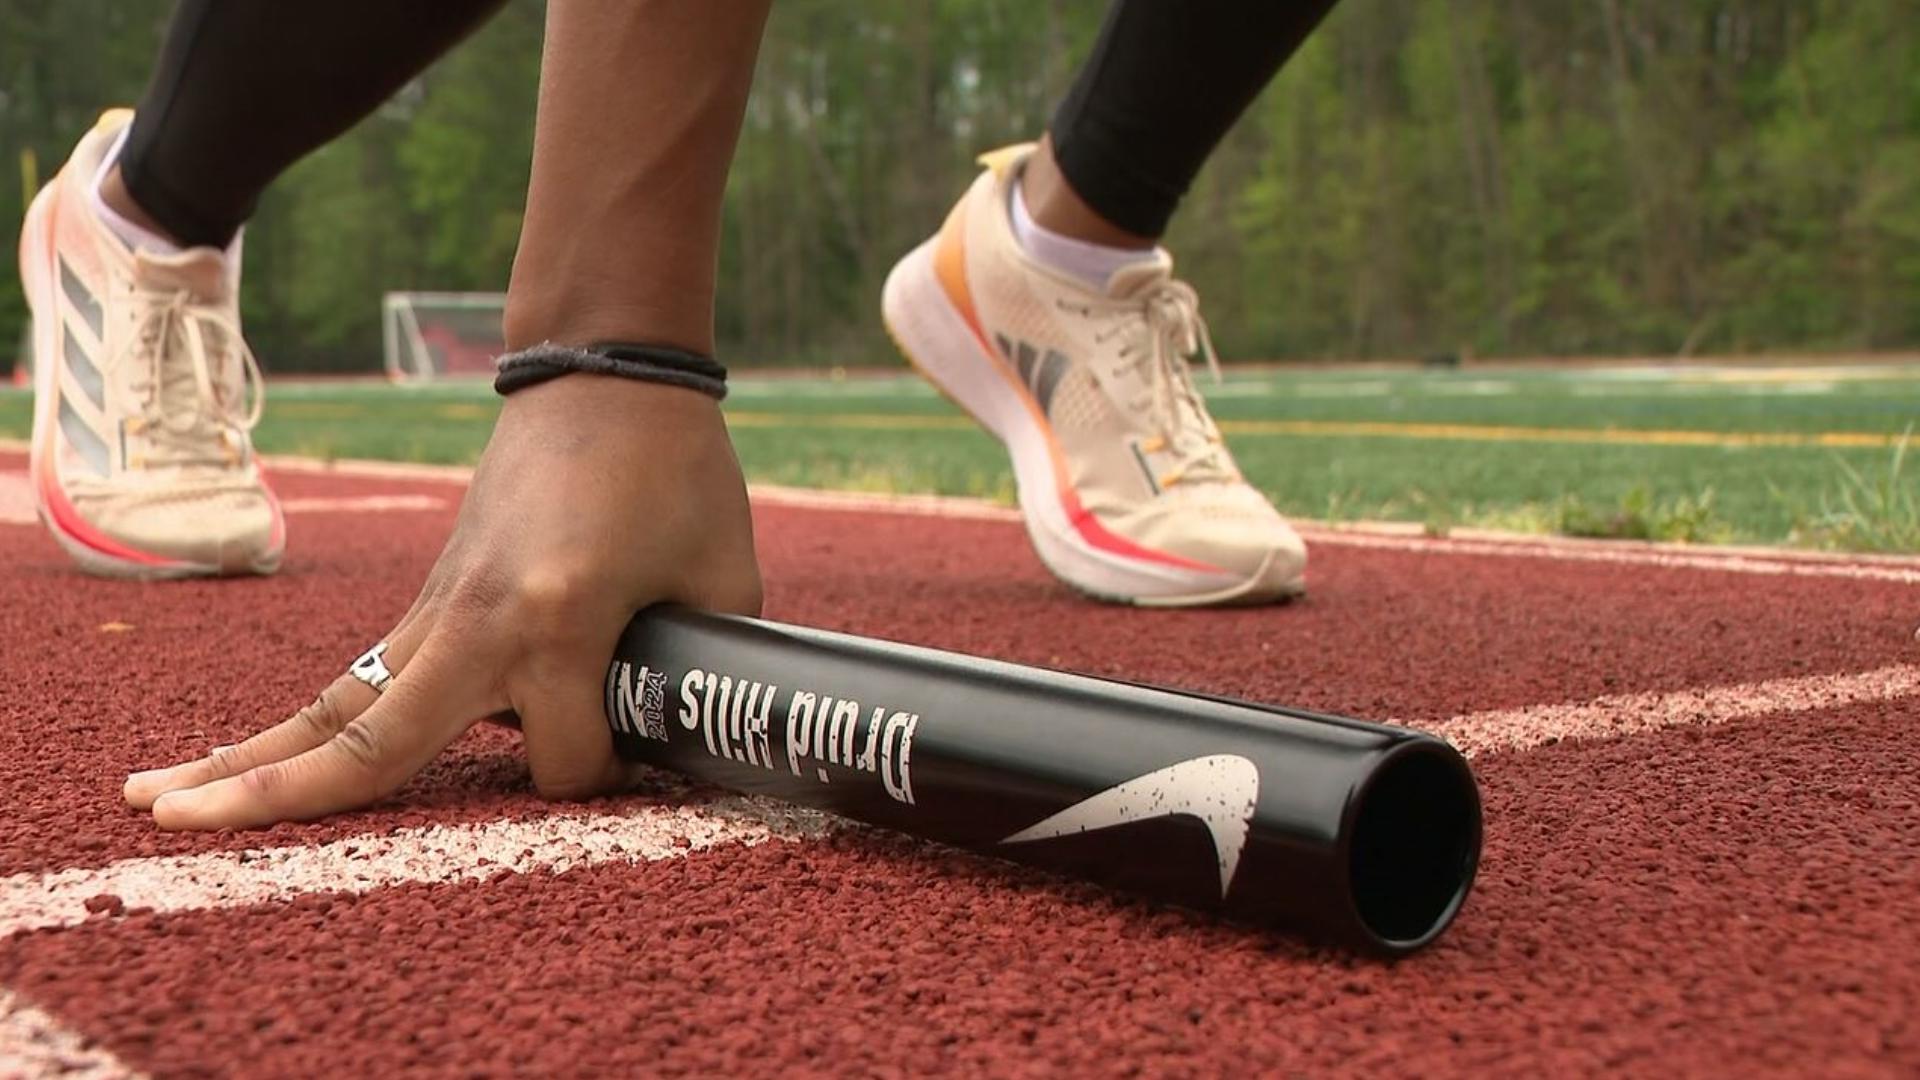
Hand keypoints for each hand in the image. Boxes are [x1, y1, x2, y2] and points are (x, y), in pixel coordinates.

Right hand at [124, 375, 761, 829]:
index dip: (610, 771)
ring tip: (154, 802)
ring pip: (333, 707)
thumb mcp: (723, 577)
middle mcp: (477, 621)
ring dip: (248, 758)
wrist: (607, 372)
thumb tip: (687, 735)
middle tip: (179, 830)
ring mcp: (439, 607)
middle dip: (280, 797)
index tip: (647, 738)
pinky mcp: (429, 599)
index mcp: (557, 619)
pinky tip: (242, 755)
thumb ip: (704, 670)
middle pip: (371, 741)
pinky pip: (356, 678)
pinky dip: (300, 724)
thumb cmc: (674, 469)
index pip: (566, 762)